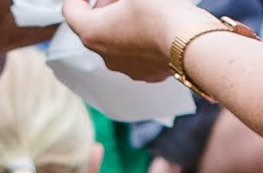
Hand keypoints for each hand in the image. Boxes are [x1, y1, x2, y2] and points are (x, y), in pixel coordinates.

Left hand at [61, 0, 213, 82]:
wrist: (192, 42)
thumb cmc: (161, 13)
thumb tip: (120, 0)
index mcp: (92, 33)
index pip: (71, 11)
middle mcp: (104, 56)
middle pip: (93, 27)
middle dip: (103, 8)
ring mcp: (124, 68)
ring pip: (114, 42)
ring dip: (120, 25)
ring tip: (138, 9)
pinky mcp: (144, 74)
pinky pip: (134, 53)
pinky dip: (137, 39)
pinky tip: (153, 27)